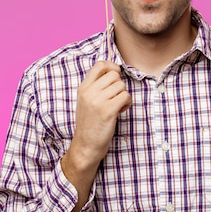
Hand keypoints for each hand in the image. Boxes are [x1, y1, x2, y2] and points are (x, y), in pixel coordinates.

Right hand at [61, 61, 131, 194]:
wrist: (86, 146)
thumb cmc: (90, 123)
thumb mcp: (86, 101)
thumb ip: (96, 86)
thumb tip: (114, 69)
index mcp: (83, 88)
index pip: (100, 65)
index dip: (112, 67)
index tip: (116, 76)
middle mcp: (89, 92)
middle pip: (114, 75)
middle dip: (119, 86)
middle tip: (115, 99)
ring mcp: (98, 101)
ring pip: (121, 86)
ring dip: (123, 96)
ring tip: (117, 107)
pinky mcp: (108, 110)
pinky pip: (126, 96)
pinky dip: (127, 103)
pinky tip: (120, 111)